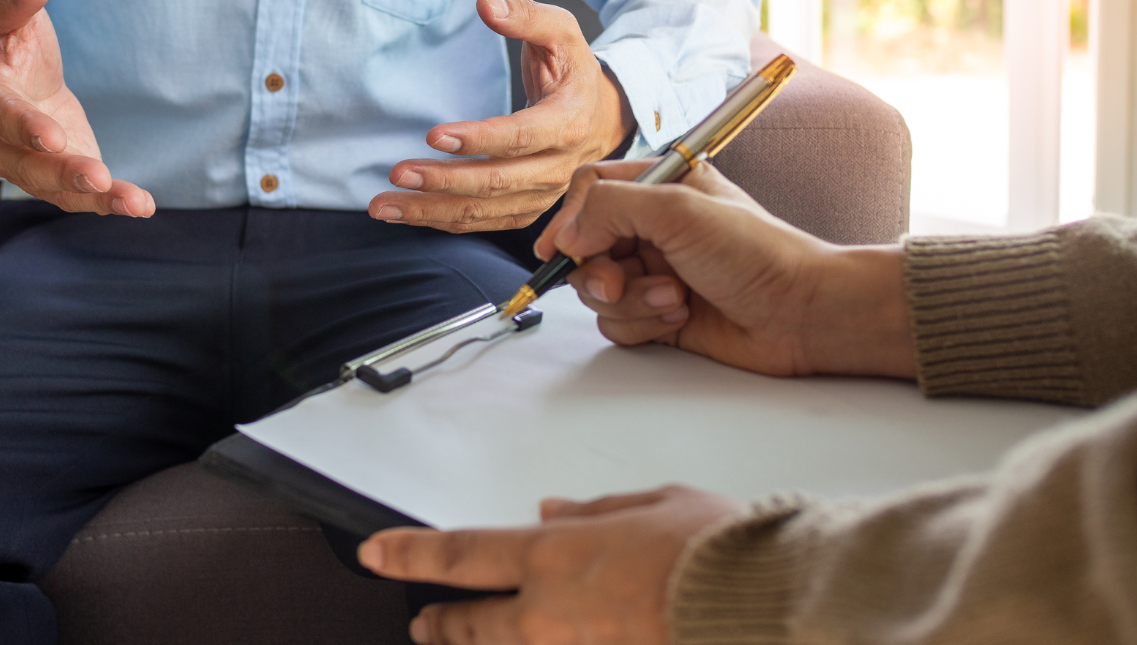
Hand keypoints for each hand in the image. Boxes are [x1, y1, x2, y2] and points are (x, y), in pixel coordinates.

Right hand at [0, 0, 154, 216]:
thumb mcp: (10, 20)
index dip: (24, 127)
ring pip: (58, 189)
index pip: (0, 116)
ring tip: (133, 202)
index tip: (53, 136)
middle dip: (63, 173)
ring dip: (95, 198)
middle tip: (98, 177)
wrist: (18, 80)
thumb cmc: (13, 47)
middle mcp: (1, 143)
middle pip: (28, 165)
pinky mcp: (62, 178)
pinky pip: (83, 197)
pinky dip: (111, 203)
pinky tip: (142, 205)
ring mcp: (31, 166)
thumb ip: (17, 1)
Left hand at [359, 485, 739, 644]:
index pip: (460, 554)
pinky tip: (544, 640)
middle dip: (440, 623)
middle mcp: (549, 613)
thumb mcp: (648, 505)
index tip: (377, 553)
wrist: (759, 604)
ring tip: (463, 641)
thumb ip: (591, 512)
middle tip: (423, 622)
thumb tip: (551, 509)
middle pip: (469, 625)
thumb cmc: (712, 548)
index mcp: (555, 554)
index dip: (409, 554)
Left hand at [368, 0, 632, 232]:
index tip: (435, 136)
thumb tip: (486, 5)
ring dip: (432, 211)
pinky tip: (408, 213)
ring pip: (485, 211)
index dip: (479, 140)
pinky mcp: (527, 209)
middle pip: (498, 183)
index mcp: (569, 122)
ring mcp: (543, 194)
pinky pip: (483, 222)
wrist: (601, 116)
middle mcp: (559, 167)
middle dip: (444, 181)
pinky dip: (443, 221)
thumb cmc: (573, 71)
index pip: (521, 138)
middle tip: (398, 173)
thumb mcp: (562, 32)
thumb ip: (527, 16)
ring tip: (385, 205)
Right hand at [534, 161, 915, 379]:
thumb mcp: (679, 210)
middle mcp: (653, 227)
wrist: (801, 313)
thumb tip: (566, 233)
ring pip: (597, 290)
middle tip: (620, 281)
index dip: (571, 219)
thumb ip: (611, 207)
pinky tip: (680, 316)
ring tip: (674, 298)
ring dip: (629, 300)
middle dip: (599, 270)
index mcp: (660, 185)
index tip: (563, 247)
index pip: (590, 190)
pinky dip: (641, 324)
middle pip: (585, 246)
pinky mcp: (659, 313)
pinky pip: (616, 322)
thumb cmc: (758, 253)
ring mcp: (654, 271)